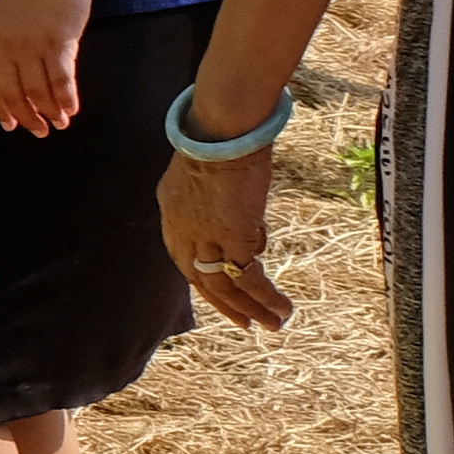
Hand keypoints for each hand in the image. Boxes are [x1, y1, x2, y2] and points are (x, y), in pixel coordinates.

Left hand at [0, 0, 97, 133]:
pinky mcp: (58, 43)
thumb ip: (10, 43)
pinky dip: (66, 99)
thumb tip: (19, 70)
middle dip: (26, 117)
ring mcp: (32, 46)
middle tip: (38, 132)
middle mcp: (9, 47)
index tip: (10, 125)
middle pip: (14, 92)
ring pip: (38, 90)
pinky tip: (72, 110)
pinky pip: (60, 80)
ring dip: (49, 112)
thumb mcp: (8, 17)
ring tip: (60, 124)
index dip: (1, 107)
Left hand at [156, 142, 292, 331]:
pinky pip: (249, 276)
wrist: (225, 129)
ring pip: (225, 285)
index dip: (204, 280)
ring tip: (275, 324)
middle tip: (248, 324)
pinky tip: (282, 307)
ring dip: (251, 308)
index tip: (223, 296)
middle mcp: (183, 230)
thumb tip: (246, 228)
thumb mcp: (205, 172)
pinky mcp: (233, 237)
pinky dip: (265, 296)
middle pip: (200, 279)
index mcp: (172, 213)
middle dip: (227, 305)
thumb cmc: (222, 139)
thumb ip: (215, 201)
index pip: (184, 258)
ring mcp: (206, 236)